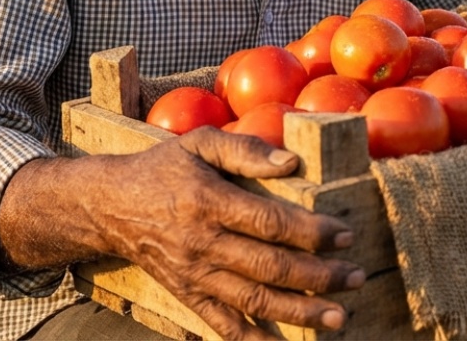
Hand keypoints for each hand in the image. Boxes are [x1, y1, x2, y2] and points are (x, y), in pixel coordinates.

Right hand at [87, 128, 363, 339]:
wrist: (109, 207)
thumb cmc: (164, 168)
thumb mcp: (200, 143)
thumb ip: (246, 149)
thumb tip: (293, 161)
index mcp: (209, 202)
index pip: (269, 223)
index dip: (311, 232)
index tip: (345, 235)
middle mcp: (202, 244)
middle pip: (269, 267)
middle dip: (318, 277)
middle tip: (357, 277)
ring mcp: (194, 275)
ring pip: (252, 301)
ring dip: (299, 313)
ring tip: (338, 318)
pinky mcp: (187, 295)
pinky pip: (223, 325)